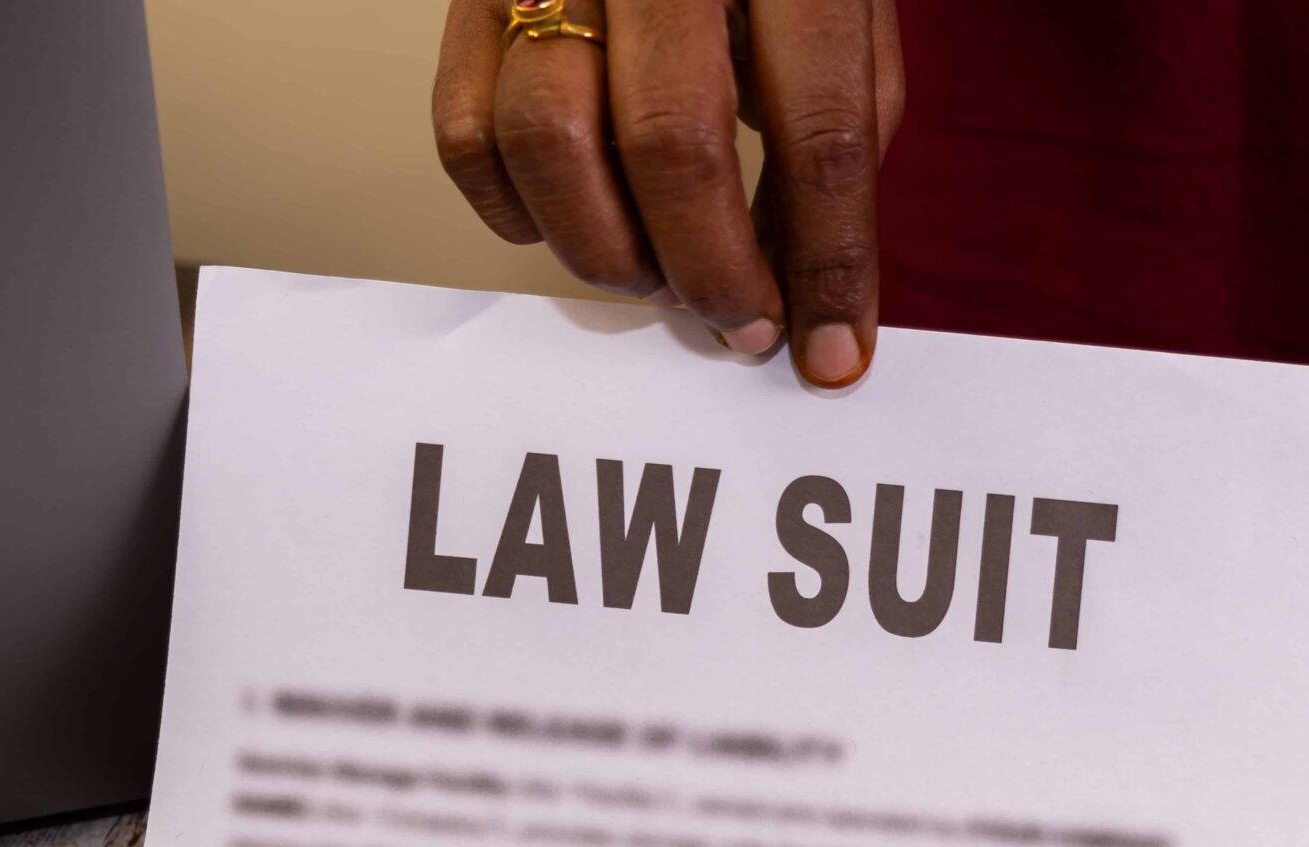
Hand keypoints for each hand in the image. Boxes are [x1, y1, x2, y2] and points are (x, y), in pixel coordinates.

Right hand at [433, 0, 902, 387]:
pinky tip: (576, 219)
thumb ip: (838, 127)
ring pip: (550, 144)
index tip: (830, 350)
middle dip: (713, 271)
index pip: (820, 127)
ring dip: (610, 251)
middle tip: (740, 325)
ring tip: (657, 271)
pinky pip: (469, 137)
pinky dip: (519, 214)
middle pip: (674, 145)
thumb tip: (805, 281)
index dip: (829, 260)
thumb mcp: (837, 6)